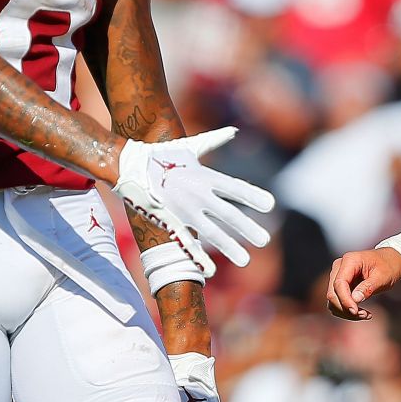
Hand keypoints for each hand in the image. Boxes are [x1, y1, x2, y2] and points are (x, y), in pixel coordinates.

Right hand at [116, 128, 275, 276]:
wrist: (130, 166)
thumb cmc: (162, 156)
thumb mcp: (190, 147)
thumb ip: (214, 140)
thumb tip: (233, 130)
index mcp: (206, 176)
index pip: (235, 188)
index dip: (253, 197)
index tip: (270, 205)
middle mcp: (198, 194)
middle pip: (228, 214)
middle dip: (247, 227)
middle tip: (264, 240)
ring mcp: (184, 210)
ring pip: (211, 232)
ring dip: (229, 246)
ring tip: (245, 260)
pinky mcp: (170, 221)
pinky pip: (187, 242)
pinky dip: (199, 257)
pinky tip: (211, 270)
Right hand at [327, 248, 400, 319]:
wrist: (391, 261)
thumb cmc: (388, 267)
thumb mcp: (382, 277)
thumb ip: (368, 287)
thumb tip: (354, 299)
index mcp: (350, 260)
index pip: (339, 283)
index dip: (345, 300)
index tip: (356, 312)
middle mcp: (339, 267)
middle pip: (333, 293)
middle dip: (346, 308)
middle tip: (365, 315)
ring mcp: (338, 276)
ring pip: (333, 300)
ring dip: (346, 312)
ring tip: (366, 314)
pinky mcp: (340, 286)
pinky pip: (338, 302)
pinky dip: (347, 310)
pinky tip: (363, 313)